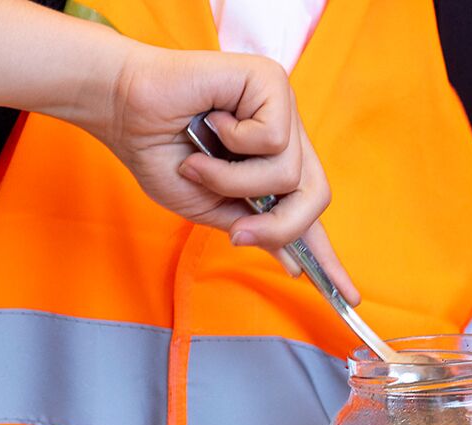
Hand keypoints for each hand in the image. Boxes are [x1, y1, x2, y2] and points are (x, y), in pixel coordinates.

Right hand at [76, 43, 357, 303]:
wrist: (123, 110)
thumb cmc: (158, 153)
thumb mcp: (208, 208)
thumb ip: (250, 227)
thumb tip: (293, 260)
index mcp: (270, 166)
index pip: (307, 211)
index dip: (326, 255)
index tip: (349, 296)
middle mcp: (284, 136)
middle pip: (316, 196)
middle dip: (280, 225)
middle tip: (239, 232)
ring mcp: (281, 108)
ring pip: (290, 174)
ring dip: (234, 180)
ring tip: (199, 162)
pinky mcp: (271, 82)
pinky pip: (273, 138)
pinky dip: (232, 142)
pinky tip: (211, 120)